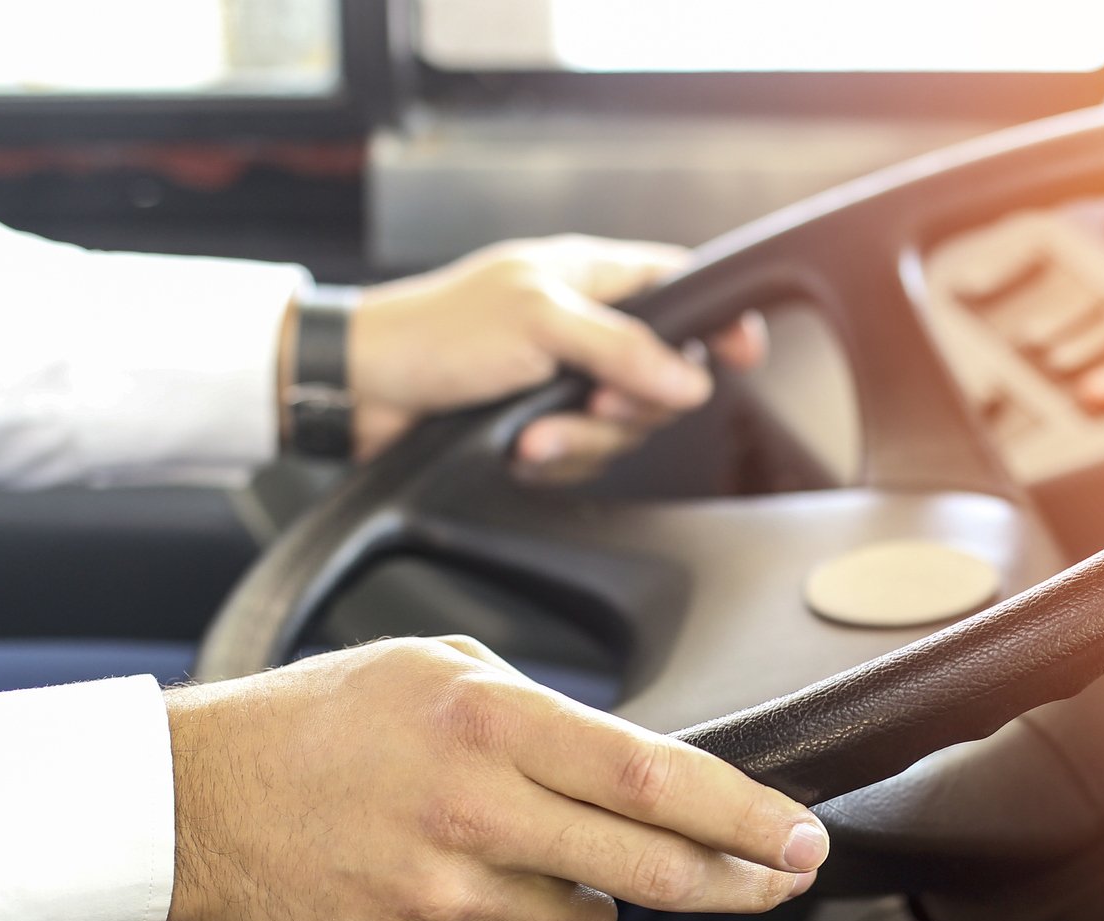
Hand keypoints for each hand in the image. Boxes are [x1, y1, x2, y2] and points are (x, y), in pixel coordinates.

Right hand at [164, 637, 825, 920]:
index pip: (655, 780)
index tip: (803, 839)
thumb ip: (549, 713)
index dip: (746, 817)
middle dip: (736, 882)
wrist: (192, 804)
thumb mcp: (441, 668)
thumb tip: (647, 769)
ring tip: (507, 847)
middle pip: (651, 870)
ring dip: (585, 895)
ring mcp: (443, 901)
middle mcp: (475, 815)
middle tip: (779, 879)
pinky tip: (450, 885)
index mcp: (490, 725)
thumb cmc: (322, 722)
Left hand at [342, 236, 765, 473]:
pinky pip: (584, 456)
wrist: (362, 391)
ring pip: (623, 426)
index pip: (683, 288)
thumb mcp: (539, 324)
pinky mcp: (542, 425)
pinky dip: (554, 460)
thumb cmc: (436, 333)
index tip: (741, 354)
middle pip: (663, 376)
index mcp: (592, 276)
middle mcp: (586, 327)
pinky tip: (517, 452)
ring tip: (533, 436)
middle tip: (593, 399)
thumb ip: (623, 347)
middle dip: (628, 404)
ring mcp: (565, 378)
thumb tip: (692, 379)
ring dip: (580, 439)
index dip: (719, 321)